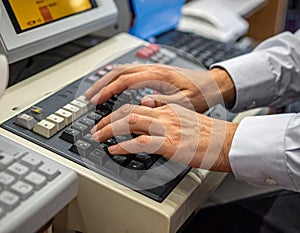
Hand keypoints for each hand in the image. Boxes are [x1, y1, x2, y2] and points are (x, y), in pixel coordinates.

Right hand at [85, 64, 234, 112]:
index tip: (96, 101)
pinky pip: (129, 72)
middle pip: (119, 72)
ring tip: (94, 93)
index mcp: (158, 76)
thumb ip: (165, 103)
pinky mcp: (153, 72)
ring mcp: (152, 69)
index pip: (125, 80)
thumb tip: (143, 103)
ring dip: (106, 80)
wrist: (212, 83)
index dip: (108, 91)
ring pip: (122, 70)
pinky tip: (112, 86)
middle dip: (101, 84)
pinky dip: (116, 78)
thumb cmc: (201, 93)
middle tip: (88, 98)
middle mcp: (152, 69)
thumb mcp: (186, 102)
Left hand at [92, 103, 237, 171]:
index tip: (110, 118)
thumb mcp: (185, 118)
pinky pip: (139, 142)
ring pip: (129, 121)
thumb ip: (166, 115)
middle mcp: (164, 114)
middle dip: (108, 118)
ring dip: (109, 129)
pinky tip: (113, 149)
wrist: (225, 141)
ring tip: (98, 136)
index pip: (136, 105)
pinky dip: (123, 145)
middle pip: (128, 110)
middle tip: (97, 127)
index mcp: (167, 108)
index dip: (119, 112)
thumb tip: (150, 115)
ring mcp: (165, 127)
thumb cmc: (208, 134)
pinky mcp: (168, 143)